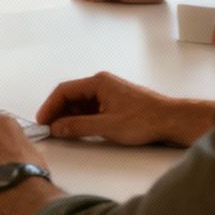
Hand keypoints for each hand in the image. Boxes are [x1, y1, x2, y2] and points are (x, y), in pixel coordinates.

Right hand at [36, 71, 186, 144]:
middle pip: (71, 95)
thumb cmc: (145, 120)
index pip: (64, 91)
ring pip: (81, 102)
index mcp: (98, 82)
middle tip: (50, 128)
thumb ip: (78, 126)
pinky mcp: (116, 102)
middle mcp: (102, 83)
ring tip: (63, 131)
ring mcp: (110, 92)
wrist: (172, 121)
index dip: (50, 106)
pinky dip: (82, 117)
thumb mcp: (107, 126)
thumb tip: (56, 128)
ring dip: (70, 116)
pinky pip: (92, 107)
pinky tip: (80, 129)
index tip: (42, 121)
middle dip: (58, 112)